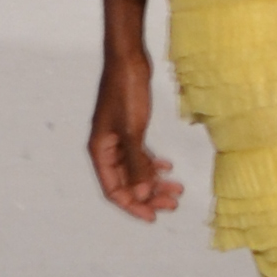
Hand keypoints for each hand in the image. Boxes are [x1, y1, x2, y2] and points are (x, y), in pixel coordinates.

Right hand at [88, 45, 183, 221]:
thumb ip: (136, 164)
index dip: (133, 206)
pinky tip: (168, 167)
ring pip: (136, 170)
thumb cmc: (125, 92)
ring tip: (177, 189)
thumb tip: (141, 195)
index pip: (114, 190)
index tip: (154, 216)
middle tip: (173, 203)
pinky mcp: (130, 130)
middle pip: (127, 183)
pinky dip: (153, 164)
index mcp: (99, 152)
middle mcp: (106, 149)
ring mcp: (118, 140)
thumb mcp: (132, 130)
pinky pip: (140, 156)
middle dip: (149, 196)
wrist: (128, 60)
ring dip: (155, 181)